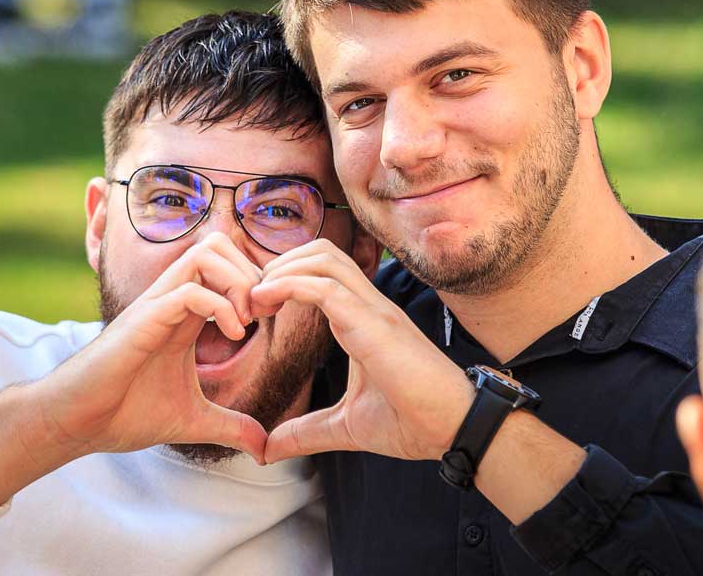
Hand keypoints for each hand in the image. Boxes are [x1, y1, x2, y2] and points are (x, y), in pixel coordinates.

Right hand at [0, 233, 268, 503]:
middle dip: (251, 272)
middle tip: (262, 315)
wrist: (78, 423)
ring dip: (237, 282)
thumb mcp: (193, 420)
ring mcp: (156, 306)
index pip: (226, 265)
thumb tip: (264, 448)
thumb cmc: (126, 413)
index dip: (257, 283)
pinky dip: (220, 306)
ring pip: (204, 254)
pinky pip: (188, 291)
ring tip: (247, 323)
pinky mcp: (143, 322)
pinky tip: (234, 336)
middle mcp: (170, 300)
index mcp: (184, 313)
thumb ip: (230, 426)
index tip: (271, 318)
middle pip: (218, 245)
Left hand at [250, 240, 473, 463]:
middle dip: (278, 264)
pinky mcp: (372, 323)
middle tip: (249, 300)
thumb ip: (306, 431)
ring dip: (280, 271)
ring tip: (254, 301)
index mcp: (364, 319)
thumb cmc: (412, 422)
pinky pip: (324, 286)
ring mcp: (373, 309)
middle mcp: (369, 304)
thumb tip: (268, 450)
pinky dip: (289, 286)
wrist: (452, 428)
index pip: (321, 272)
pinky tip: (265, 303)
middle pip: (319, 251)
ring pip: (321, 258)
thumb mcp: (346, 427)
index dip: (284, 278)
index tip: (256, 308)